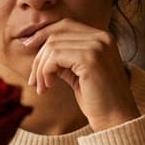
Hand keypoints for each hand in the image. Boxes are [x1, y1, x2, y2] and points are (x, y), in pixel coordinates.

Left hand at [22, 18, 138, 131]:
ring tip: (42, 87)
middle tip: (33, 79)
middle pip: (56, 34)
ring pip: (52, 46)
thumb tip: (38, 48)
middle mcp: (102, 37)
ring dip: (40, 68)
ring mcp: (97, 46)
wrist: (117, 120)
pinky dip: (45, 71)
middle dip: (39, 56)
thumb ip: (64, 58)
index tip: (28, 46)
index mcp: (102, 37)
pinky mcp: (90, 59)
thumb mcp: (78, 73)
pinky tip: (48, 86)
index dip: (43, 34)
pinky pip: (55, 57)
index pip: (65, 25)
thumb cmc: (98, 100)